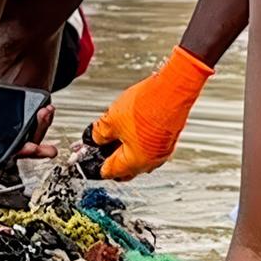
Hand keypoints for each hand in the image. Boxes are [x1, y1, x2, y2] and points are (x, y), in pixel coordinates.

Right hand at [0, 79, 56, 160]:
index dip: (13, 155)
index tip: (26, 149)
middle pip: (19, 151)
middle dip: (33, 147)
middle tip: (38, 141)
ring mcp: (11, 133)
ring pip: (30, 140)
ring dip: (40, 129)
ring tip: (45, 113)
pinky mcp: (20, 120)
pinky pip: (34, 125)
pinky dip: (42, 120)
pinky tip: (47, 108)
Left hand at [82, 45, 212, 179]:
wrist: (173, 89)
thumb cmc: (148, 105)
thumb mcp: (112, 119)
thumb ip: (99, 134)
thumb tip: (94, 138)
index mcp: (135, 162)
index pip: (109, 172)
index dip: (94, 165)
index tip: (88, 159)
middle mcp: (151, 162)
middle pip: (125, 168)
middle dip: (110, 158)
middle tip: (98, 146)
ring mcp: (162, 151)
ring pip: (137, 157)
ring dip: (124, 149)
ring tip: (113, 133)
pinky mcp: (168, 139)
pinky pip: (148, 147)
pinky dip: (137, 142)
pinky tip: (130, 127)